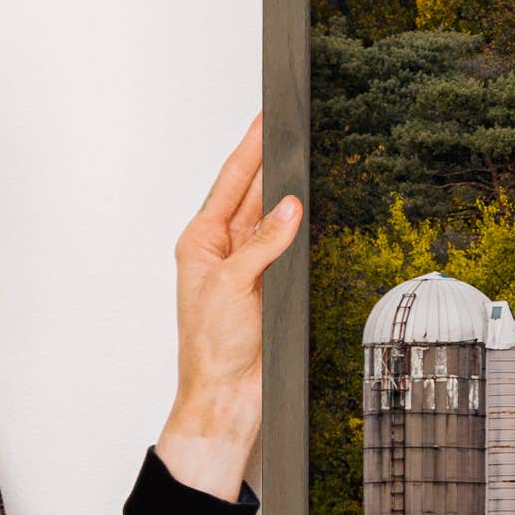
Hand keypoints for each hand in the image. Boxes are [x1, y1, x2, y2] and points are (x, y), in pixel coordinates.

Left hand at [158, 120, 298, 500]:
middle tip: (292, 126)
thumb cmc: (212, 348)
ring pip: (273, 216)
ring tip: (308, 156)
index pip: (231, 182)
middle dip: (272, 160)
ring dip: (289, 190)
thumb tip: (290, 206)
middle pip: (252, 192)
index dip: (250, 148)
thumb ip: (264, 242)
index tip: (266, 118)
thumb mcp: (233, 286)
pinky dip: (301, 224)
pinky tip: (313, 207)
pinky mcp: (270, 284)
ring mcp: (249, 266)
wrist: (228, 396)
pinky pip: (288, 243)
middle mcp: (223, 249)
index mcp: (201, 242)